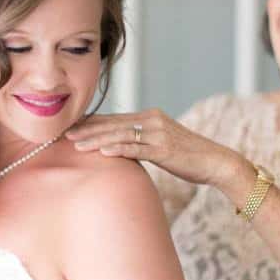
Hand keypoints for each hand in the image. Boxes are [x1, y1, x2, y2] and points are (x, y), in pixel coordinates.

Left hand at [65, 109, 250, 189]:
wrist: (216, 161)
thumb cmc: (188, 157)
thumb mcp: (161, 145)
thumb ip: (141, 143)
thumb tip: (120, 149)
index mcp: (149, 118)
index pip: (114, 119)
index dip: (91, 123)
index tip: (71, 127)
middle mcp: (152, 120)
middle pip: (113, 124)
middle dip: (87, 129)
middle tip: (64, 134)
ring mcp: (158, 133)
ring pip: (121, 134)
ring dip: (96, 139)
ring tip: (76, 144)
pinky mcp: (164, 148)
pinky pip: (137, 148)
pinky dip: (118, 148)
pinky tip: (103, 151)